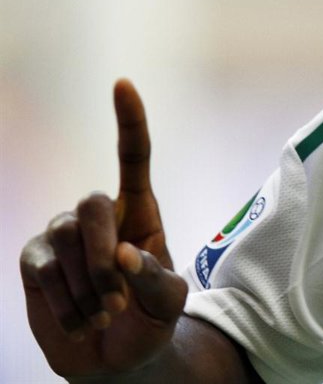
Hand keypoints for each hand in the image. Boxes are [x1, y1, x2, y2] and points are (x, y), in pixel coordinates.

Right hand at [20, 79, 188, 377]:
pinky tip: (82, 323)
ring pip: (64, 239)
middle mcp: (99, 215)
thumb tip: (124, 254)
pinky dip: (65, 302)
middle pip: (91, 204)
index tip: (122, 84)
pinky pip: (41, 268)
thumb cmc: (150, 320)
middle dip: (100, 256)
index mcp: (141, 211)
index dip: (129, 121)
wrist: (116, 361)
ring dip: (86, 287)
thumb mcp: (169, 304)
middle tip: (118, 302)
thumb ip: (155, 279)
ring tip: (105, 317)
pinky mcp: (35, 261)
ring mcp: (62, 235)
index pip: (133, 157)